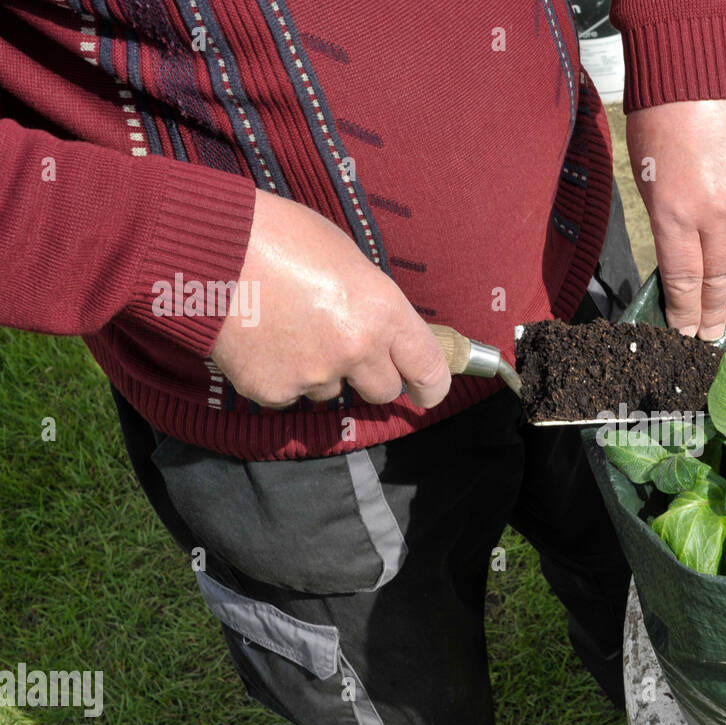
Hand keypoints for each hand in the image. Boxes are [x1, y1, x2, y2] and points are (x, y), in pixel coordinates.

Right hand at [210, 189, 450, 408]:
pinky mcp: (272, 391)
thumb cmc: (276, 236)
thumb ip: (372, 302)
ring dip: (319, 372)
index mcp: (383, 310)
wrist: (203, 247)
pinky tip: (260, 340)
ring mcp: (313, 375)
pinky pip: (288, 396)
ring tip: (287, 328)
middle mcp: (356, 349)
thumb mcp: (346, 257)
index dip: (431, 386)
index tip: (426, 392)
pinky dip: (279, 376)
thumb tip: (382, 331)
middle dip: (370, 375)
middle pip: (383, 390)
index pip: (428, 369)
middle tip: (344, 347)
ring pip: (331, 392)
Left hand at [627, 99, 725, 340]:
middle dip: (711, 313)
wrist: (699, 66)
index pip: (684, 279)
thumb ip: (666, 224)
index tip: (683, 334)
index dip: (684, 313)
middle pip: (718, 278)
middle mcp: (717, 210)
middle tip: (709, 336)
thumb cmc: (660, 120)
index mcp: (675, 210)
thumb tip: (681, 269)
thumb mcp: (647, 178)